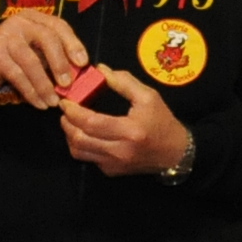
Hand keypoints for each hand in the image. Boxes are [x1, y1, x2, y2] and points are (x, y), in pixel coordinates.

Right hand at [0, 9, 87, 107]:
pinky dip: (30, 91)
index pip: (58, 26)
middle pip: (46, 38)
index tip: (83, 62)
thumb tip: (77, 74)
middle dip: (60, 63)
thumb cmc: (14, 56)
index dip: (73, 43)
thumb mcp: (35, 49)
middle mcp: (20, 22)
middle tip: (67, 84)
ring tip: (52, 101)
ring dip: (44, 85)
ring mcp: (5, 36)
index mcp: (35, 18)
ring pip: (31, 61)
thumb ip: (54, 56)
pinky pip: (17, 75)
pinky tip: (38, 102)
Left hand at [58, 67, 190, 177]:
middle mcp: (119, 151)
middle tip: (66, 110)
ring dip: (70, 136)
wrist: (175, 153)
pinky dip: (82, 145)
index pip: (91, 123)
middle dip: (67, 123)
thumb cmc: (162, 122)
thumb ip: (124, 82)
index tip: (66, 101)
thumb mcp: (148, 97)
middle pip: (79, 139)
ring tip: (71, 122)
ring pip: (79, 152)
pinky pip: (88, 158)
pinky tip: (85, 133)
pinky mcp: (112, 171)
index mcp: (129, 131)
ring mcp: (114, 164)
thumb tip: (101, 70)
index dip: (73, 112)